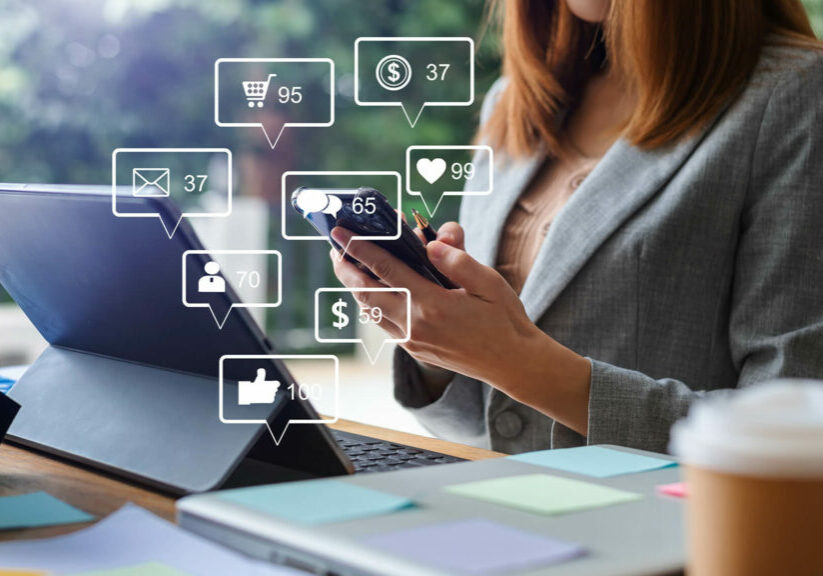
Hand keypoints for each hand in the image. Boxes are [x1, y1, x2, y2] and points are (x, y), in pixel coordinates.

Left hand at [330, 224, 538, 386]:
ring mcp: (413, 341)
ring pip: (371, 310)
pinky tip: (373, 291)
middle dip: (346, 268)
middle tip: (334, 246)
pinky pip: (384, 323)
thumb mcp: (489, 282)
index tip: (341, 233)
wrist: (513, 364)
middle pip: (367, 292)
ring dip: (355, 287)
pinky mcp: (415, 350)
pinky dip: (372, 304)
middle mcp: (416, 325)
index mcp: (433, 305)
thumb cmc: (504, 319)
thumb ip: (458, 261)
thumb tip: (430, 244)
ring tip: (347, 265)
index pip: (386, 270)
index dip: (360, 249)